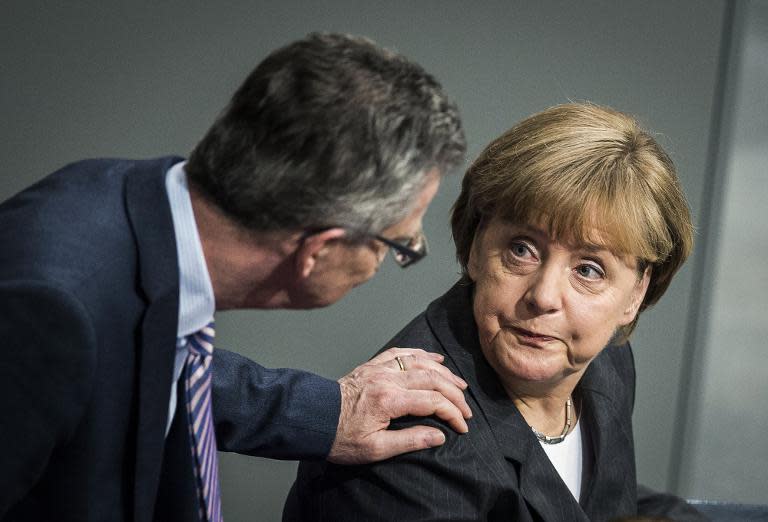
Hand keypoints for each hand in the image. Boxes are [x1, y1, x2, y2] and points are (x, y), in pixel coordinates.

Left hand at [327, 347, 471, 464]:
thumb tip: (440, 435)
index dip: (453, 413)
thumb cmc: (340, 438)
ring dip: (443, 373)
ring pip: (420, 363)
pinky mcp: (372, 365)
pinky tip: (433, 359)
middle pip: (432, 379)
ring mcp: (379, 369)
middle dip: (455, 394)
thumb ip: (410, 440)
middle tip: (466, 409)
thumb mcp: (374, 449)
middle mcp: (386, 379)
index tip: (463, 426)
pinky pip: (401, 353)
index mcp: (389, 400)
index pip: (433, 401)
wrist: (312, 419)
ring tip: (459, 384)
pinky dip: (420, 354)